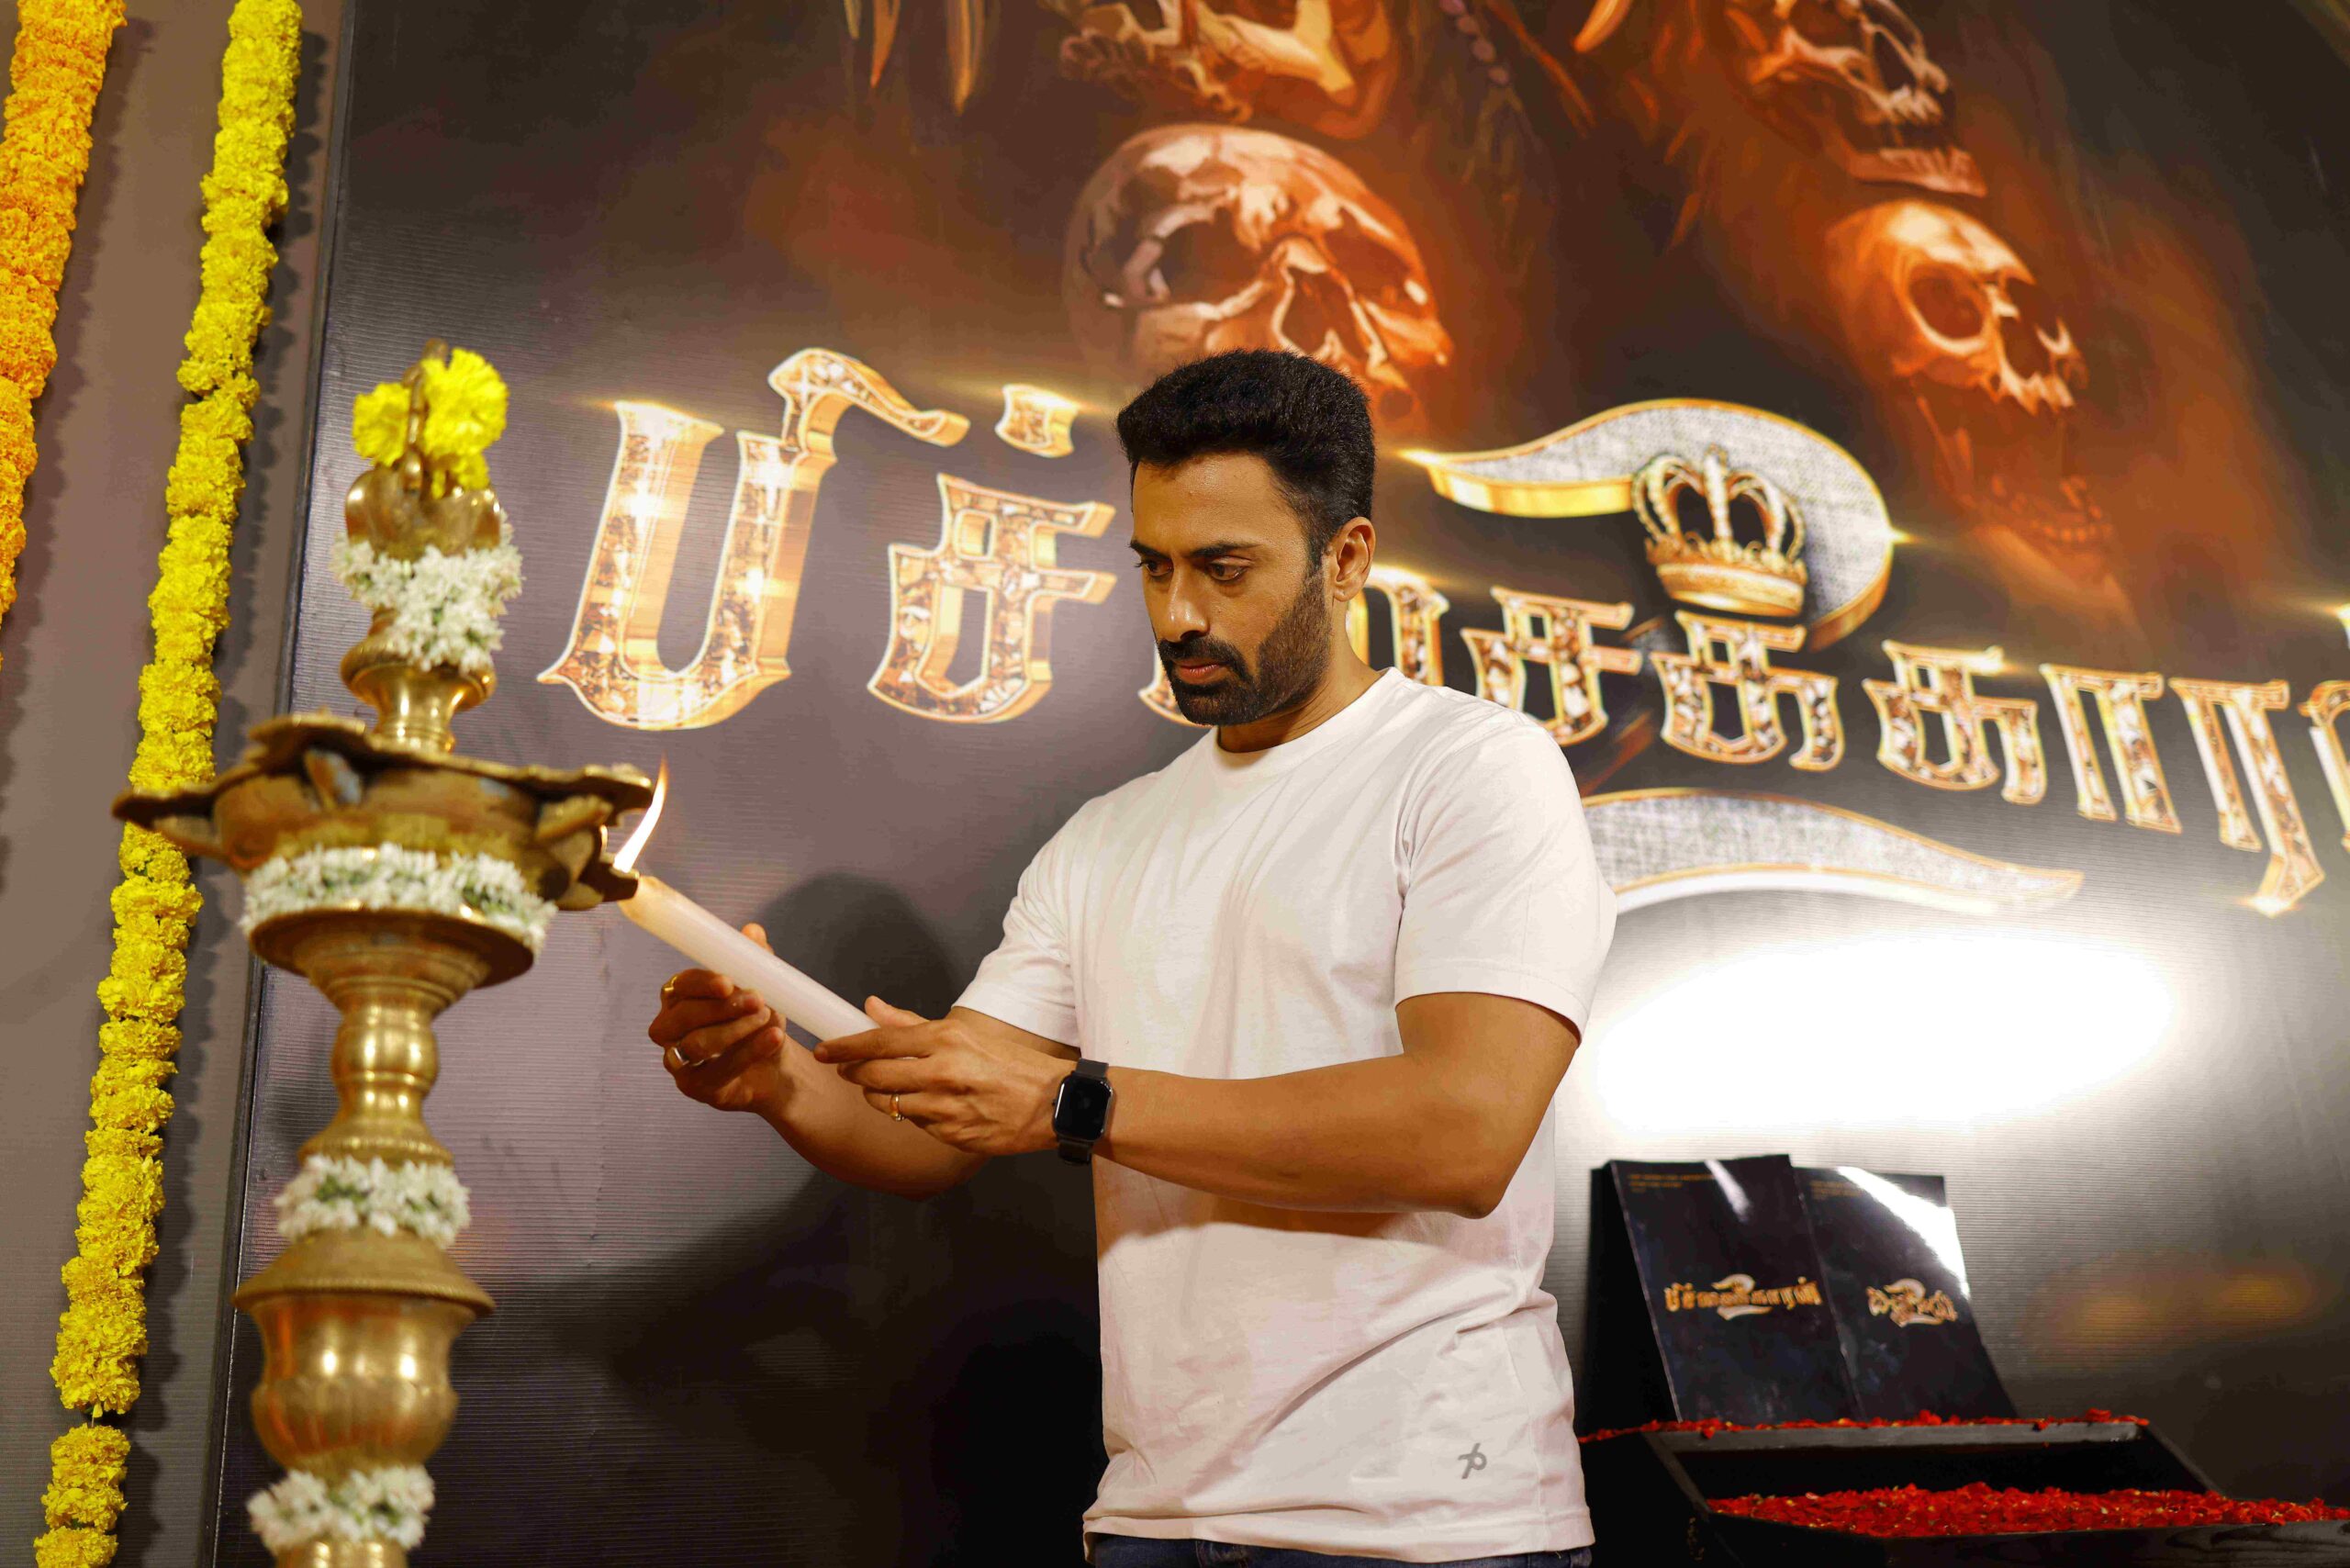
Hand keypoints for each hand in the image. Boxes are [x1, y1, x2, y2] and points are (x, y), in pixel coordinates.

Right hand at [646, 923, 790, 1115]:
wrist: (775, 1064)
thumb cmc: (757, 1019)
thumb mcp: (761, 985)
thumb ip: (754, 960)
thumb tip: (752, 931)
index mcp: (677, 997)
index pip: (679, 986)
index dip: (701, 983)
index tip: (728, 982)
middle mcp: (668, 1029)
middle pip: (682, 1017)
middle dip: (722, 1008)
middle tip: (758, 999)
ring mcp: (678, 1061)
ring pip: (697, 1045)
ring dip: (736, 1030)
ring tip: (768, 1018)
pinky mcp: (695, 1087)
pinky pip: (718, 1072)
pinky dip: (749, 1053)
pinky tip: (774, 1039)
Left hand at [813, 1003, 1067, 1155]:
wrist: (1054, 1103)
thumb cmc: (1011, 1064)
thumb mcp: (965, 1034)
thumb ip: (912, 1024)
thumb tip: (871, 1006)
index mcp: (946, 1039)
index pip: (880, 1042)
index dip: (845, 1048)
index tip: (825, 1051)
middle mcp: (942, 1072)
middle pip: (874, 1076)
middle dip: (854, 1074)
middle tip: (846, 1071)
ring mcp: (946, 1106)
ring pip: (888, 1105)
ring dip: (878, 1098)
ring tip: (884, 1089)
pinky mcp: (952, 1134)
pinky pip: (916, 1124)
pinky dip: (912, 1115)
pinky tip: (925, 1106)